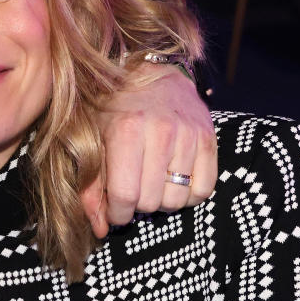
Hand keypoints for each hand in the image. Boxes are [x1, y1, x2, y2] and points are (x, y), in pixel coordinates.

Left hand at [80, 62, 215, 237]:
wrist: (148, 70)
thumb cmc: (111, 108)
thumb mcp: (91, 140)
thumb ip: (91, 186)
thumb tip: (99, 229)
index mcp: (125, 130)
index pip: (125, 196)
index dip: (117, 214)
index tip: (114, 211)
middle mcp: (160, 132)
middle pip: (151, 202)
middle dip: (137, 205)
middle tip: (131, 189)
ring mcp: (188, 135)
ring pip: (177, 200)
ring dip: (161, 199)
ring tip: (150, 182)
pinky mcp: (208, 138)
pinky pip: (203, 190)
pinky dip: (187, 194)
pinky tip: (172, 180)